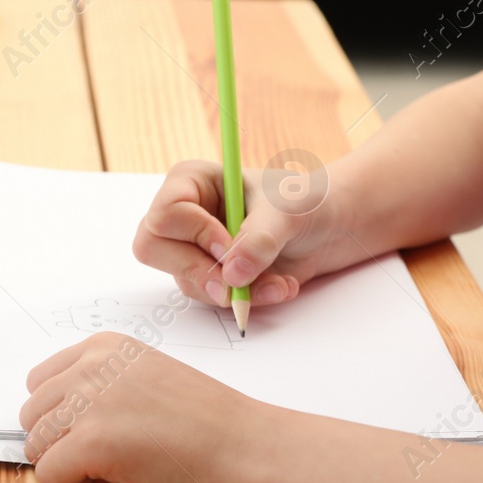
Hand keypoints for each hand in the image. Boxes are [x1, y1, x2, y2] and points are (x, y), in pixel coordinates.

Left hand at [19, 332, 264, 482]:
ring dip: (70, 465)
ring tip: (121, 464)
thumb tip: (56, 417)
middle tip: (117, 450)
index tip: (109, 427)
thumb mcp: (148, 380)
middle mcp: (91, 366)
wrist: (251, 449)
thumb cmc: (212, 426)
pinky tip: (121, 479)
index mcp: (104, 347)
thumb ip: (102, 386)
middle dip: (63, 442)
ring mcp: (89, 402)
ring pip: (35, 446)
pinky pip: (48, 476)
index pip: (40, 383)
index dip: (66, 417)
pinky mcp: (91, 442)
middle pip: (32, 416)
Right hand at [133, 159, 350, 308]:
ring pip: (186, 281)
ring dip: (235, 292)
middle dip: (198, 271)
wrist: (330, 227)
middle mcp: (184, 215)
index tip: (228, 246)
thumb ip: (259, 239)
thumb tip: (231, 275)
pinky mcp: (211, 276)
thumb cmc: (304, 201)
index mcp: (191, 181)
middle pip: (153, 250)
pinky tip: (277, 287)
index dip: (194, 235)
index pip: (164, 214)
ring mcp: (194, 248)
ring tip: (277, 282)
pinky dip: (247, 301)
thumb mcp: (287, 212)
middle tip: (233, 284)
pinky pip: (212, 299)